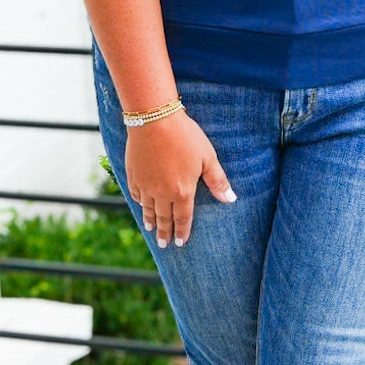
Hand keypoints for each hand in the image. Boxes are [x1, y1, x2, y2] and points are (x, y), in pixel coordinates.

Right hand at [126, 112, 235, 247]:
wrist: (154, 119)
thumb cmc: (185, 137)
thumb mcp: (207, 158)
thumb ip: (217, 181)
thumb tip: (230, 199)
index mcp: (182, 192)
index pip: (183, 218)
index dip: (182, 231)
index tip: (180, 243)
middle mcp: (162, 193)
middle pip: (164, 218)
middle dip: (164, 232)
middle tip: (164, 244)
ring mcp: (146, 185)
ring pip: (148, 209)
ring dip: (150, 221)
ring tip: (151, 230)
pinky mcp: (133, 175)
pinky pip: (136, 194)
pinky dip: (140, 203)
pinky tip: (141, 205)